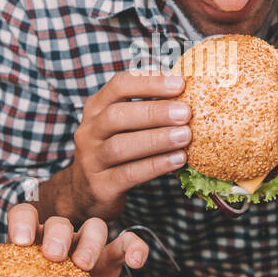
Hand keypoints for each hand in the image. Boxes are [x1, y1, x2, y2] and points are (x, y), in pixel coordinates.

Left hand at [7, 204, 148, 276]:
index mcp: (33, 240)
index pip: (25, 214)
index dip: (23, 222)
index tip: (21, 242)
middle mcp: (60, 237)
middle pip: (61, 222)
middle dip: (58, 235)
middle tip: (54, 256)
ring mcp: (88, 245)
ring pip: (95, 227)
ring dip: (91, 242)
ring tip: (84, 264)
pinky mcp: (111, 258)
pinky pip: (127, 243)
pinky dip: (135, 248)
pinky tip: (136, 262)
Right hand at [67, 71, 190, 219]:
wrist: (87, 194)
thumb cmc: (116, 152)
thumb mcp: (123, 126)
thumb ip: (147, 109)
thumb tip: (190, 92)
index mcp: (96, 108)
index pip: (119, 85)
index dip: (149, 82)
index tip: (180, 84)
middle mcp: (88, 131)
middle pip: (117, 115)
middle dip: (154, 112)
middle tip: (185, 113)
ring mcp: (90, 160)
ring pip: (120, 146)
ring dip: (157, 139)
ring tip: (185, 136)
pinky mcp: (100, 187)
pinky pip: (128, 174)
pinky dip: (156, 165)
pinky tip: (178, 159)